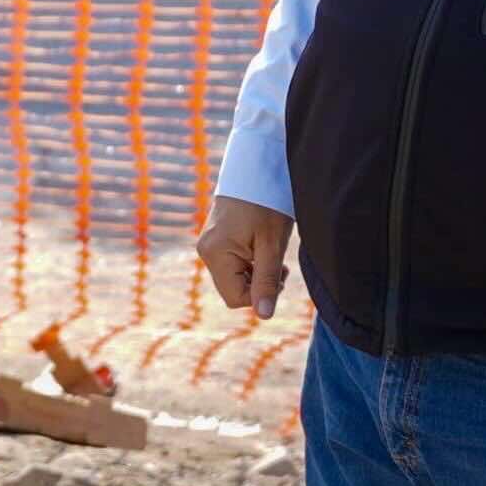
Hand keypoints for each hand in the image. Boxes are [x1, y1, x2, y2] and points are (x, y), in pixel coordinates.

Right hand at [198, 196, 294, 316]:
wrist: (257, 170)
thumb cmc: (266, 204)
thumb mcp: (272, 245)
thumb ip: (267, 280)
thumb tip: (264, 316)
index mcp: (215, 254)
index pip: (236, 299)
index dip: (261, 294)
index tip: (279, 274)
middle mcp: (205, 251)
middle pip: (233, 290)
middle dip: (258, 283)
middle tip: (279, 264)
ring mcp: (208, 246)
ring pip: (234, 278)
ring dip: (256, 273)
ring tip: (270, 252)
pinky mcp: (215, 241)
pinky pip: (231, 265)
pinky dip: (249, 263)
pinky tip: (261, 247)